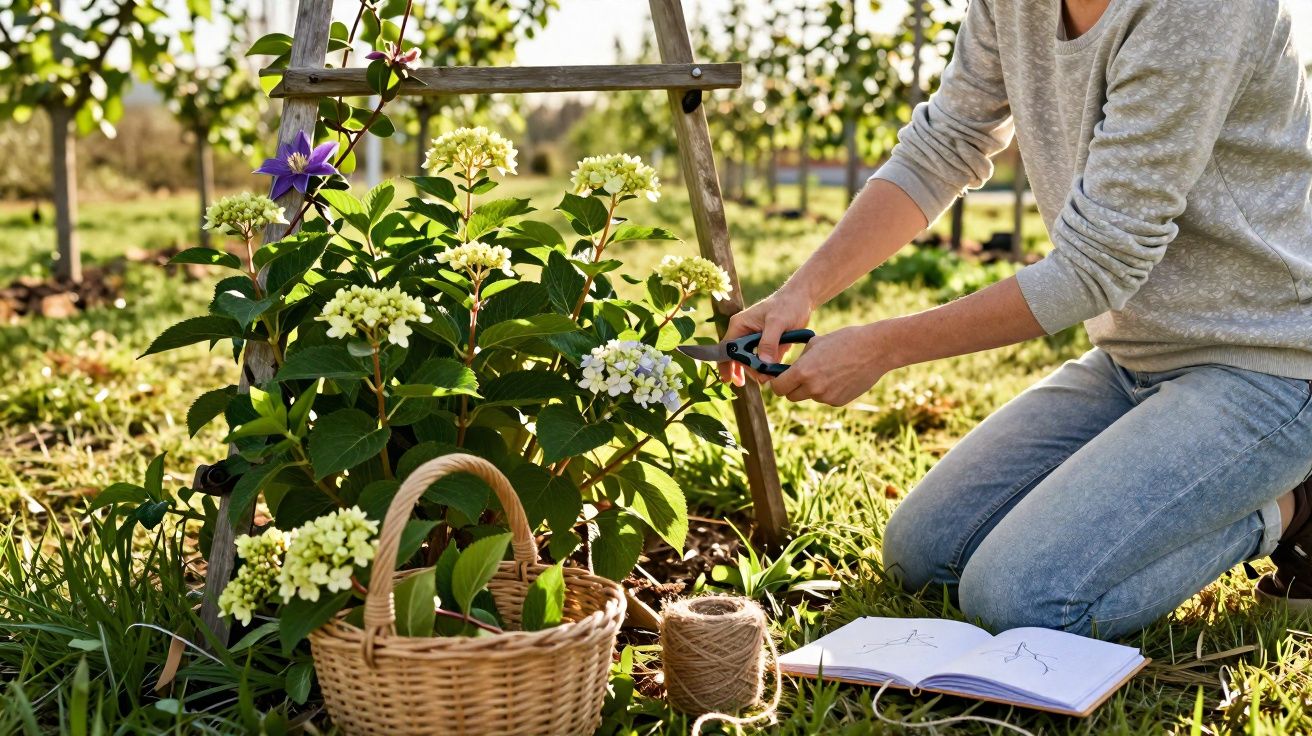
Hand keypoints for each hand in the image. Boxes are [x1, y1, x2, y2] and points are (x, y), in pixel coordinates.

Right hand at [721, 285, 814, 385]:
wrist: (801, 299)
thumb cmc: (787, 305)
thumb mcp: (778, 322)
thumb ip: (769, 342)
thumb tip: (762, 363)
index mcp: (739, 325)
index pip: (726, 349)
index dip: (726, 365)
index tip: (730, 380)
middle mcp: (743, 333)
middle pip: (738, 359)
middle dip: (749, 370)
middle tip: (764, 379)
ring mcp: (753, 340)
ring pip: (749, 362)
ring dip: (758, 371)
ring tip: (770, 377)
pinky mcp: (764, 344)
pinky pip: (761, 360)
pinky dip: (766, 367)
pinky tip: (772, 372)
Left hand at [769, 323, 895, 405]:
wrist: (875, 350)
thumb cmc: (844, 340)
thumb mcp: (815, 343)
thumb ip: (799, 360)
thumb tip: (788, 370)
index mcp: (803, 372)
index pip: (778, 388)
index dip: (777, 383)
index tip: (780, 378)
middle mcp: (813, 388)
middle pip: (791, 397)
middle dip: (791, 388)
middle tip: (799, 376)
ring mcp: (826, 397)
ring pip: (809, 396)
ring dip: (812, 388)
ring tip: (828, 370)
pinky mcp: (839, 402)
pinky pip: (825, 398)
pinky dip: (828, 390)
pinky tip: (840, 376)